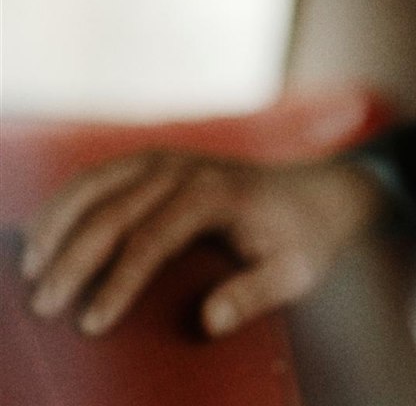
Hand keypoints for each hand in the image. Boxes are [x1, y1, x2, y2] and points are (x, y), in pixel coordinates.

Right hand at [20, 151, 384, 337]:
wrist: (319, 193)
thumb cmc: (305, 240)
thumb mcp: (295, 272)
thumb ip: (254, 295)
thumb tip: (209, 322)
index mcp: (217, 194)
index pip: (154, 239)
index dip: (119, 282)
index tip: (92, 323)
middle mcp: (186, 169)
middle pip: (114, 213)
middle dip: (74, 261)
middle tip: (44, 306)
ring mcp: (167, 159)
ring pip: (95, 185)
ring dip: (56, 225)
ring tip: (29, 270)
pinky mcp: (154, 161)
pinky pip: (98, 177)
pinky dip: (64, 202)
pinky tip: (42, 236)